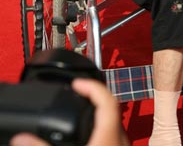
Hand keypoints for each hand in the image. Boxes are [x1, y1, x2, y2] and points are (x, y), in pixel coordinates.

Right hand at [10, 79, 129, 145]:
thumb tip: (22, 138)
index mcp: (109, 137)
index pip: (107, 100)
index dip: (92, 87)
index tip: (77, 83)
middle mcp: (120, 142)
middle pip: (113, 111)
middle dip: (94, 100)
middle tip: (78, 96)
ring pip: (115, 128)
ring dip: (98, 119)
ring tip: (81, 118)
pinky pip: (114, 142)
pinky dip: (101, 135)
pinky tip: (88, 143)